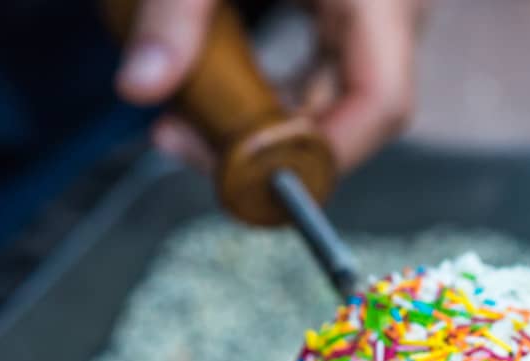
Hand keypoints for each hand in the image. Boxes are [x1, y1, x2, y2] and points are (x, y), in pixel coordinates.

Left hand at [115, 0, 426, 172]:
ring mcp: (370, 5)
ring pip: (328, 91)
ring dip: (257, 116)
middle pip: (349, 110)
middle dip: (265, 142)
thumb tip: (139, 85)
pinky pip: (317, 59)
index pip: (383, 103)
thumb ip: (174, 10)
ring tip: (179, 117)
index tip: (251, 175)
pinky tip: (208, 76)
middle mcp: (390, 7)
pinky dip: (264, 80)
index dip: (327, 155)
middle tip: (179, 141)